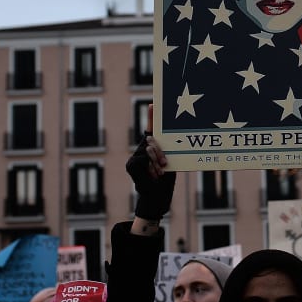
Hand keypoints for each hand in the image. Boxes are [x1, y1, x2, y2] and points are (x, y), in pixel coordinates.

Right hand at [125, 104, 175, 220]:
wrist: (157, 197)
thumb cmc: (165, 180)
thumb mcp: (170, 163)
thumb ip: (164, 152)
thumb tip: (156, 145)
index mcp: (153, 148)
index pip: (151, 129)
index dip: (152, 116)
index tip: (154, 104)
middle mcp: (143, 150)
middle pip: (152, 140)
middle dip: (160, 152)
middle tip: (165, 165)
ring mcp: (135, 156)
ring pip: (148, 150)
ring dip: (157, 162)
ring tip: (159, 172)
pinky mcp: (131, 164)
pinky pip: (142, 159)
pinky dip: (150, 167)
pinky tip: (151, 175)